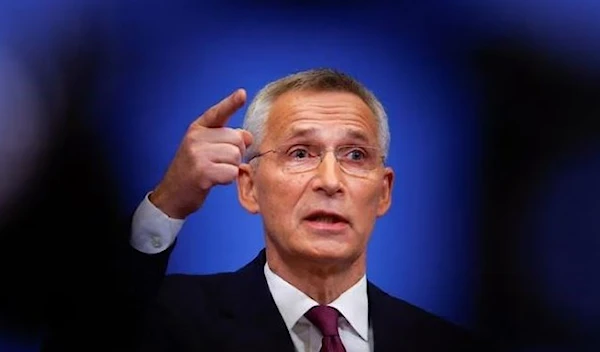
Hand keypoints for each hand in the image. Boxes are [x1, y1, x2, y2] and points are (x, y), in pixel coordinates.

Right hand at [149, 89, 252, 218]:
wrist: (173, 194)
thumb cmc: (193, 171)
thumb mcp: (205, 149)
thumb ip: (226, 138)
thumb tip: (248, 136)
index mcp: (197, 129)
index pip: (218, 113)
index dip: (231, 103)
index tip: (242, 93)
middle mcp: (196, 138)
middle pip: (236, 139)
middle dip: (236, 153)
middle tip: (221, 162)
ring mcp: (197, 154)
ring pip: (235, 155)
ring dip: (231, 167)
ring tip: (216, 171)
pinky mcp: (202, 172)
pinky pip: (231, 171)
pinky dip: (228, 179)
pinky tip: (215, 180)